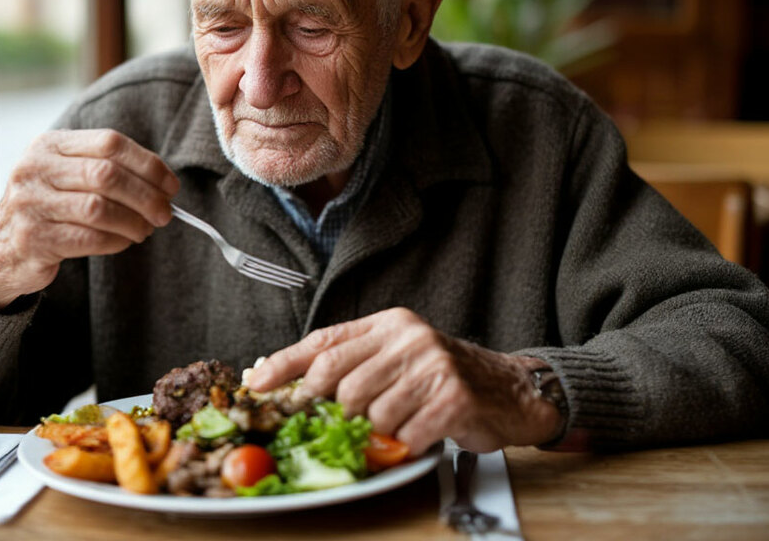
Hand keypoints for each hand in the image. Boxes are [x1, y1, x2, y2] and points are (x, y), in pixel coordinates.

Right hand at [0, 129, 179, 307]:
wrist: (1, 249)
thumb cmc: (49, 208)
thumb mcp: (66, 175)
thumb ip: (106, 169)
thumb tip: (164, 184)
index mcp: (49, 144)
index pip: (110, 142)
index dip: (147, 164)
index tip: (171, 185)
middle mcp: (35, 168)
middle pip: (106, 175)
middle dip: (146, 196)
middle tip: (165, 214)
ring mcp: (30, 203)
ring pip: (99, 208)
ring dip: (133, 222)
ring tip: (145, 230)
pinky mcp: (32, 239)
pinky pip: (88, 238)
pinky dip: (115, 241)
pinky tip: (124, 242)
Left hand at [246, 307, 562, 454]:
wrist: (512, 389)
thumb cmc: (445, 378)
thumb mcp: (397, 357)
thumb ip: (351, 363)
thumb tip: (282, 378)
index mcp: (389, 324)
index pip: (323, 342)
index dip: (284, 364)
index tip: (257, 384)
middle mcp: (409, 338)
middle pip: (340, 384)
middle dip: (335, 414)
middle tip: (343, 427)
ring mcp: (432, 365)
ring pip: (371, 414)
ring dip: (380, 432)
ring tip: (401, 425)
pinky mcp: (452, 398)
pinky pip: (406, 434)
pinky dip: (408, 443)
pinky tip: (422, 433)